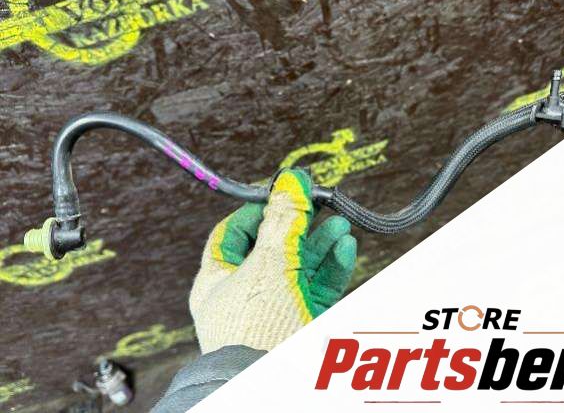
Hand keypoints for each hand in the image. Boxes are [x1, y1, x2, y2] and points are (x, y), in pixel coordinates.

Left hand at [189, 168, 356, 353]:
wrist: (274, 384)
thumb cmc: (256, 328)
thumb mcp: (269, 262)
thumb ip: (283, 218)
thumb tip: (291, 178)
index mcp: (219, 280)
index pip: (232, 233)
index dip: (257, 209)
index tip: (281, 193)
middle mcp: (245, 294)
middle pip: (272, 246)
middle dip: (298, 223)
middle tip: (317, 204)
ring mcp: (274, 308)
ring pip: (300, 265)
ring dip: (321, 242)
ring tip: (340, 223)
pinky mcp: (301, 321)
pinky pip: (318, 286)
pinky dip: (333, 265)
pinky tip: (345, 247)